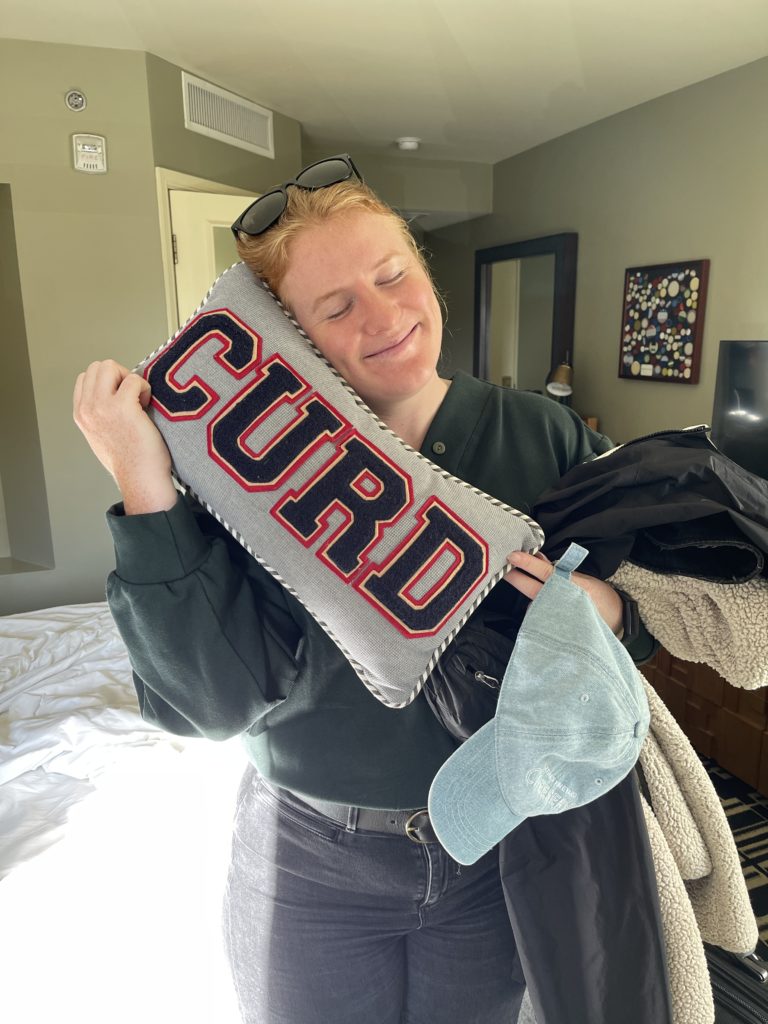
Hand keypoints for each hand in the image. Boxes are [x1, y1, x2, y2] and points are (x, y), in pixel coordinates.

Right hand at [73, 360, 176, 513]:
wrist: (140, 479)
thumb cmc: (129, 460)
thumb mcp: (100, 434)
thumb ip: (98, 413)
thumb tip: (114, 391)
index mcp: (80, 415)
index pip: (84, 378)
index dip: (108, 382)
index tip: (122, 398)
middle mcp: (87, 409)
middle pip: (98, 367)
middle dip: (119, 375)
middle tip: (133, 396)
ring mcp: (102, 406)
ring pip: (110, 366)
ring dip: (129, 378)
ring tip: (139, 400)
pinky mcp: (122, 406)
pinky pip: (133, 379)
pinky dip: (144, 388)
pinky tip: (147, 406)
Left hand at [505, 550, 623, 634]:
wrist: (614, 622)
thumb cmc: (598, 596)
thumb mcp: (583, 578)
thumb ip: (560, 569)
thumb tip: (538, 556)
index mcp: (574, 587)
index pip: (547, 573)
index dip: (529, 564)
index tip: (513, 556)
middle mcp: (564, 602)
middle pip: (533, 589)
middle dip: (515, 577)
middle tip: (500, 567)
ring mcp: (558, 617)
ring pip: (533, 602)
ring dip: (524, 589)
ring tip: (514, 576)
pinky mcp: (555, 628)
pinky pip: (538, 613)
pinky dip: (534, 603)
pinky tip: (531, 595)